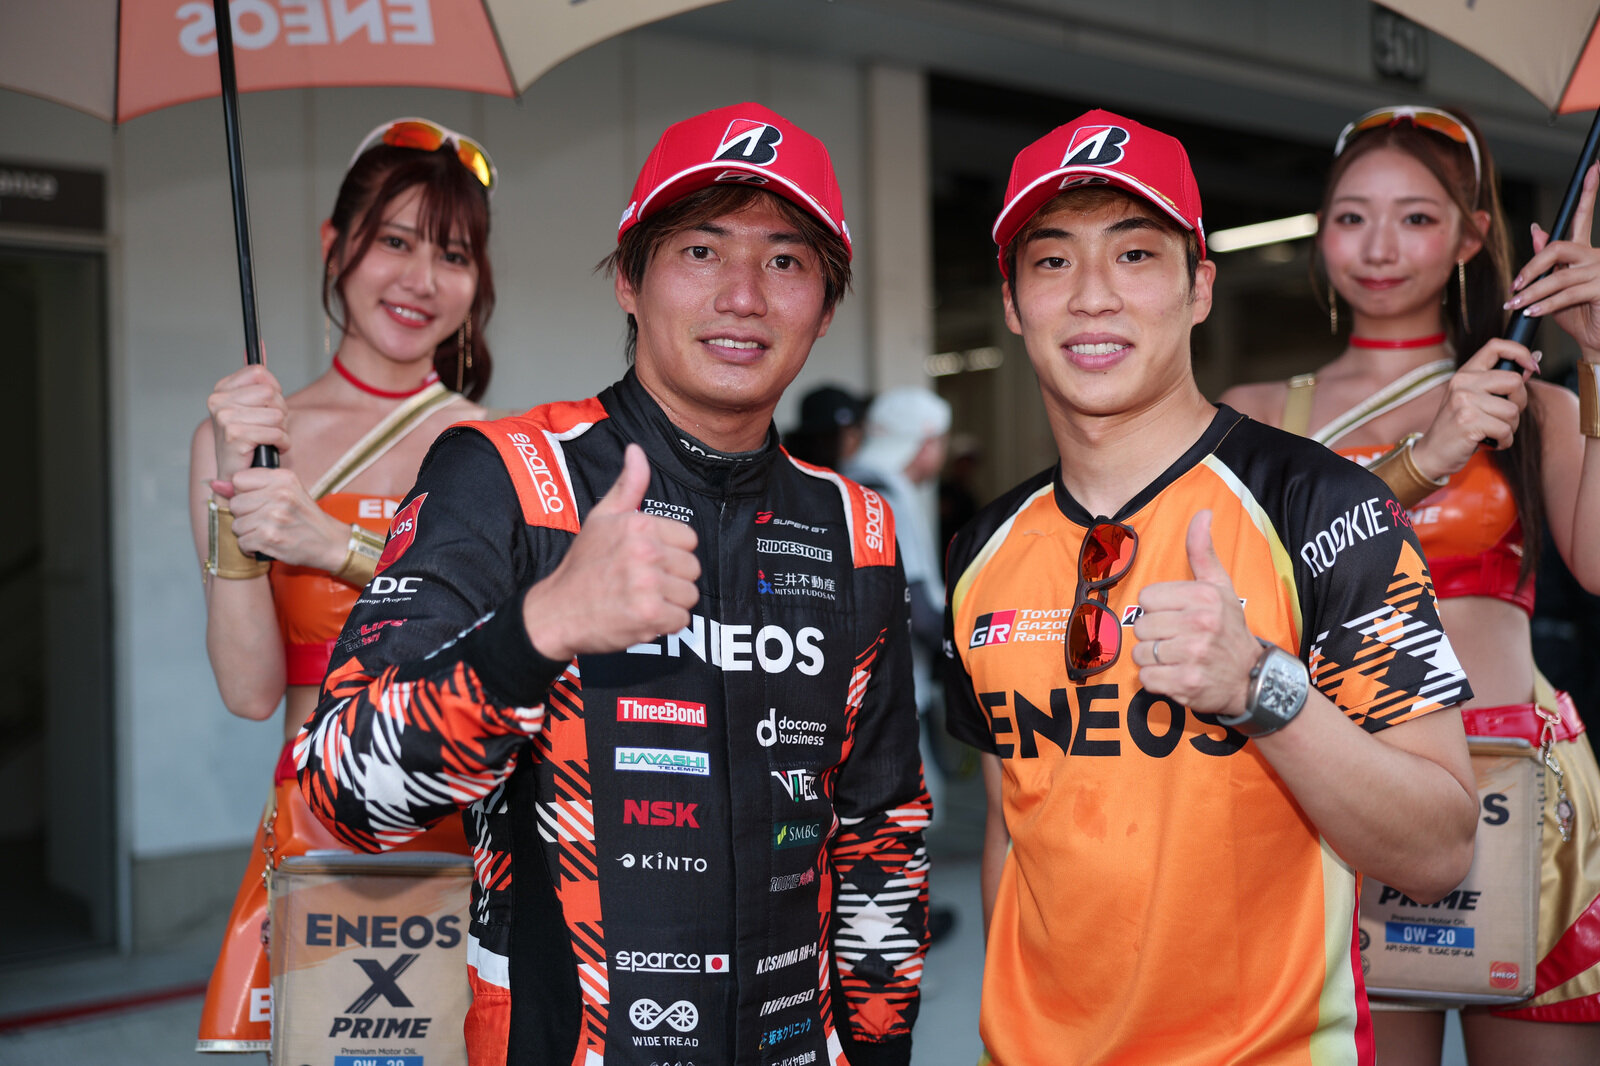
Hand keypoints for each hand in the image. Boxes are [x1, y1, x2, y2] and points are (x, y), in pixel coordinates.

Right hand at [208, 363, 289, 483]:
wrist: (238, 478)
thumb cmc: (250, 444)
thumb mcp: (255, 406)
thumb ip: (257, 378)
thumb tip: (259, 345)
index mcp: (222, 390)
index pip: (260, 373)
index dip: (273, 392)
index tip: (266, 408)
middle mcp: (218, 401)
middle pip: (271, 392)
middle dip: (280, 413)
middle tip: (269, 429)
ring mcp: (224, 417)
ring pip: (277, 413)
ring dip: (282, 431)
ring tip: (268, 440)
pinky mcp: (235, 435)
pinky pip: (276, 431)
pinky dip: (282, 443)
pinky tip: (270, 449)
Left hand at [219, 466, 348, 570]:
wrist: (329, 542)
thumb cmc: (305, 517)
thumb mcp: (285, 492)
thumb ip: (250, 486)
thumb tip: (214, 484)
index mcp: (283, 478)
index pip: (239, 479)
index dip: (245, 493)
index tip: (260, 501)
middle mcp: (279, 494)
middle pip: (235, 504)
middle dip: (245, 515)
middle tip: (266, 519)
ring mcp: (274, 516)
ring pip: (236, 525)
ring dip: (248, 533)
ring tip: (268, 532)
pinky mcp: (270, 538)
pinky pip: (242, 542)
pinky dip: (251, 547)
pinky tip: (267, 543)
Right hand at [522, 444, 700, 660]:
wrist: (556, 612)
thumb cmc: (582, 566)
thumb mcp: (601, 518)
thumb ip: (628, 485)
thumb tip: (636, 451)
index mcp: (639, 524)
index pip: (689, 539)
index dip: (671, 553)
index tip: (647, 561)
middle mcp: (645, 551)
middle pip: (692, 568)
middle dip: (672, 580)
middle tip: (641, 584)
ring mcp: (647, 584)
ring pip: (689, 595)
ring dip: (669, 603)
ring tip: (640, 600)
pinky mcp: (648, 614)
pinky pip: (681, 620)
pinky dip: (664, 624)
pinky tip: (640, 617)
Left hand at [1131, 511, 1260, 715]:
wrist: (1252, 678)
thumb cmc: (1229, 629)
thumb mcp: (1220, 586)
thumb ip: (1202, 551)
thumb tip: (1202, 513)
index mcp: (1205, 597)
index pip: (1146, 597)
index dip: (1158, 608)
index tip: (1177, 616)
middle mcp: (1200, 624)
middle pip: (1141, 625)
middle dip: (1154, 634)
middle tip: (1177, 639)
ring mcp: (1194, 655)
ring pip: (1140, 652)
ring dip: (1153, 658)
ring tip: (1177, 657)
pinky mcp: (1186, 683)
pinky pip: (1146, 678)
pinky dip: (1156, 680)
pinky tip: (1176, 674)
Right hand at [1409, 339, 1534, 476]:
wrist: (1433, 452)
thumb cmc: (1459, 426)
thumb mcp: (1473, 398)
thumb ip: (1498, 383)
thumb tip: (1532, 367)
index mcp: (1465, 373)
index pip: (1496, 346)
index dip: (1520, 352)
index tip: (1532, 367)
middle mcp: (1462, 383)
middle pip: (1515, 381)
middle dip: (1519, 402)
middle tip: (1504, 416)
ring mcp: (1464, 402)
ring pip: (1512, 411)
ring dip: (1510, 427)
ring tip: (1492, 432)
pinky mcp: (1468, 423)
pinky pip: (1505, 431)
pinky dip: (1503, 441)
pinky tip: (1489, 442)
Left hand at [1508, 162, 1599, 353]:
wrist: (1596, 339)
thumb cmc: (1576, 313)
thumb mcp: (1556, 285)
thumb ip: (1547, 258)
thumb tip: (1536, 229)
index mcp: (1585, 251)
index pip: (1583, 217)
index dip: (1590, 191)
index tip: (1595, 166)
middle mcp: (1596, 256)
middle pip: (1559, 248)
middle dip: (1532, 266)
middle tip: (1514, 285)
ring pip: (1558, 276)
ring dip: (1532, 292)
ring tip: (1515, 305)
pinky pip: (1567, 294)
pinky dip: (1545, 304)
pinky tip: (1532, 312)